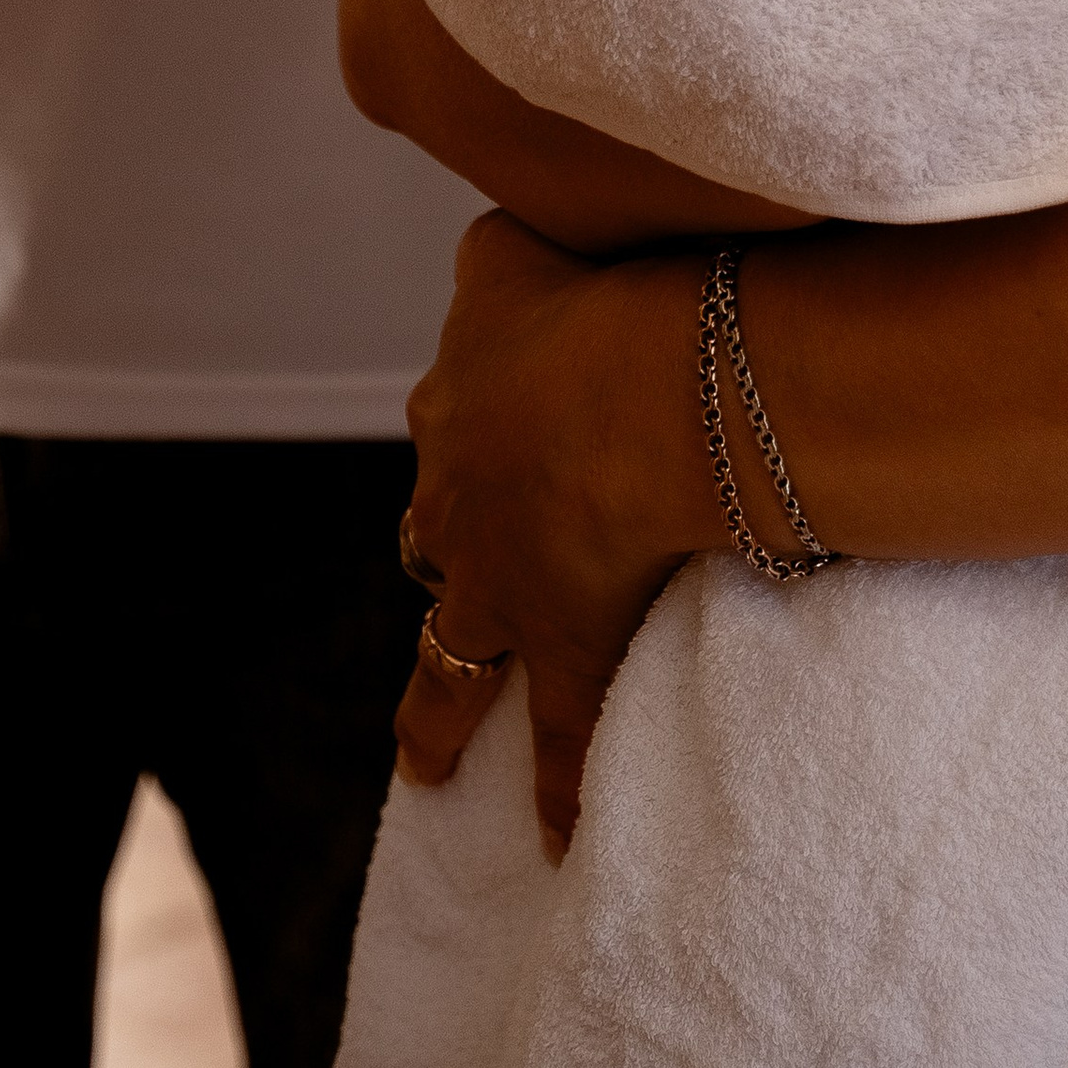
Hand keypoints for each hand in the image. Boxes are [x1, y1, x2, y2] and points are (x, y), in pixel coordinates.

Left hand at [398, 213, 708, 853]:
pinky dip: (552, 792)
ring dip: (440, 705)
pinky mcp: (561, 648)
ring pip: (453, 656)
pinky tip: (553, 839)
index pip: (449, 424)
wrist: (642, 385)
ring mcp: (504, 584)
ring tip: (426, 755)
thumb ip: (502, 244)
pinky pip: (554, 738)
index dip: (467, 437)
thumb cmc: (599, 288)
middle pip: (434, 537)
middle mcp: (460, 499)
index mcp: (456, 403)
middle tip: (448, 576)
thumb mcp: (521, 240)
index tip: (485, 446)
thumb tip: (499, 228)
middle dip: (442, 555)